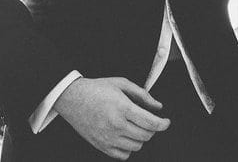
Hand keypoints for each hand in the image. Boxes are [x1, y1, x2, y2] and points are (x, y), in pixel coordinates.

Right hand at [54, 77, 169, 159]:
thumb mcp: (120, 83)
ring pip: (137, 146)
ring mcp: (108, 138)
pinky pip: (123, 155)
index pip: (151, 122)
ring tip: (134, 126)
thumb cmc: (95, 89)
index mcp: (122, 107)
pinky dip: (128, 148)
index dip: (163, 124)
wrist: (72, 98)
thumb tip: (157, 106)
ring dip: (140, 137)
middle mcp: (116, 125)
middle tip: (148, 121)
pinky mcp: (101, 146)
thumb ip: (142, 94)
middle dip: (152, 128)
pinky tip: (125, 136)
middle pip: (146, 135)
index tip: (166, 122)